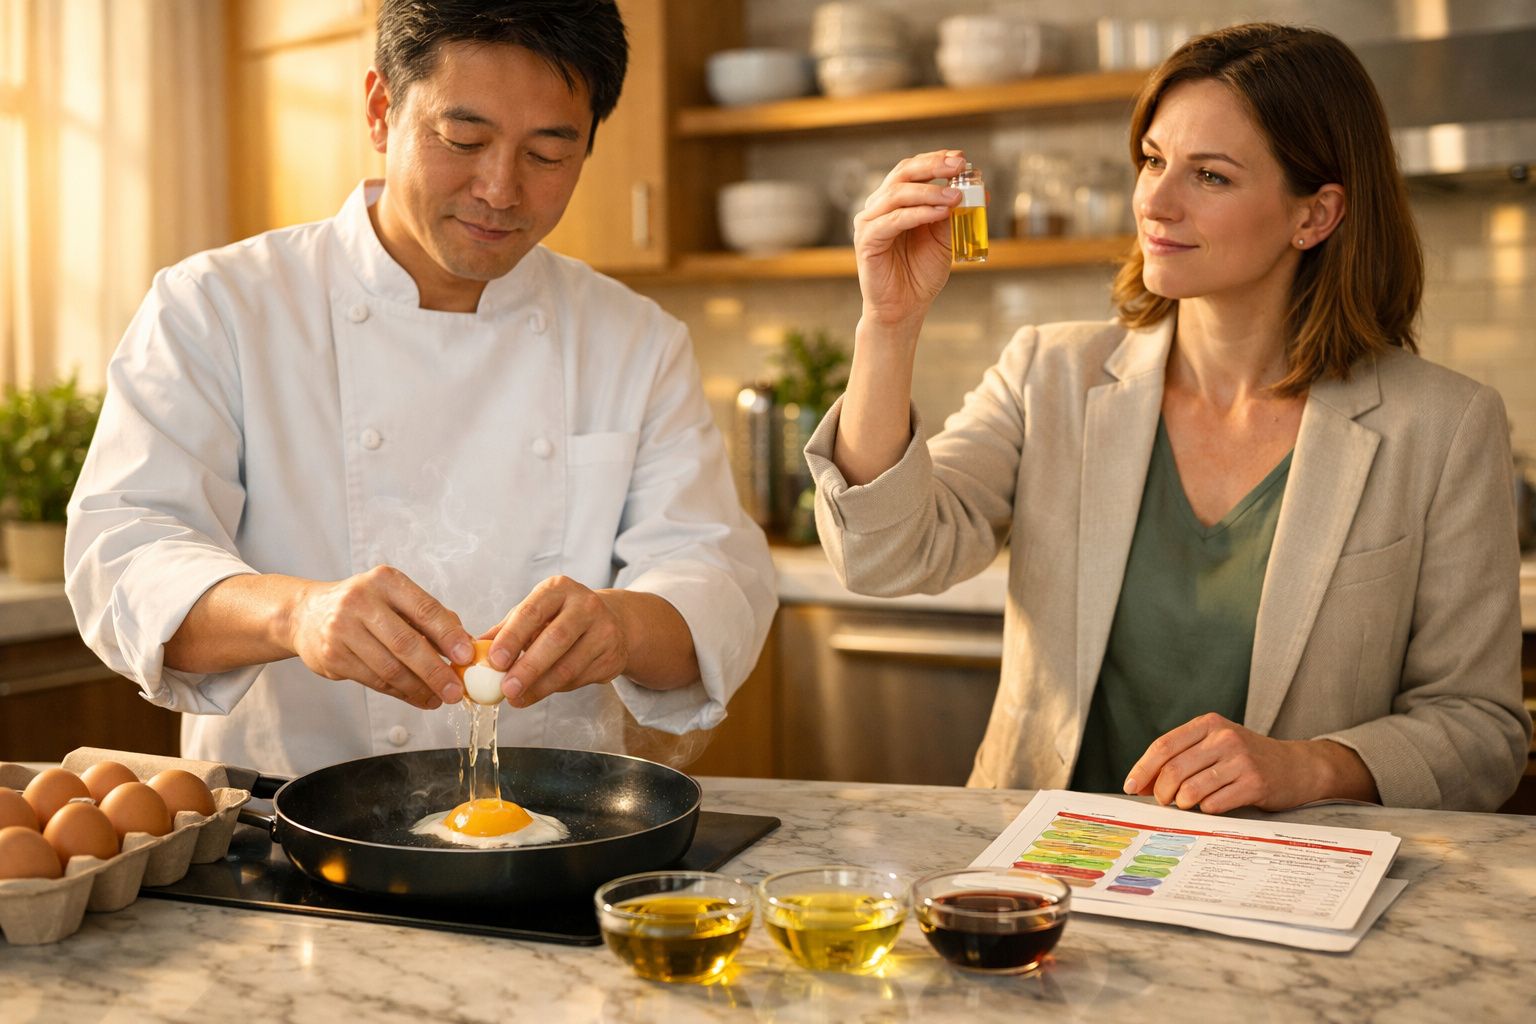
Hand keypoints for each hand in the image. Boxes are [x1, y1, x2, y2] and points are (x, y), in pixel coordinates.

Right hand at [286, 565, 474, 708]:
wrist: (308, 614)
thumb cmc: (365, 606)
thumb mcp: (396, 598)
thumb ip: (431, 618)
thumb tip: (467, 645)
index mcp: (386, 581)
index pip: (425, 609)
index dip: (449, 635)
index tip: (467, 657)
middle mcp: (361, 601)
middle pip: (406, 643)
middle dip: (435, 671)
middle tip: (456, 691)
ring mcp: (342, 629)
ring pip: (389, 668)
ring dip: (418, 688)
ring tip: (438, 698)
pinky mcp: (332, 656)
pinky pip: (373, 680)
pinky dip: (399, 692)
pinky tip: (416, 696)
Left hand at [483, 576, 629, 707]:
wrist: (611, 622)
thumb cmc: (561, 617)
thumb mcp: (535, 613)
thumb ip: (505, 630)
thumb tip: (472, 650)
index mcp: (558, 589)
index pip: (532, 612)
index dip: (512, 638)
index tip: (494, 661)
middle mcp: (586, 604)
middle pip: (555, 639)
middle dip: (528, 667)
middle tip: (506, 688)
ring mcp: (604, 630)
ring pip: (569, 665)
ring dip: (540, 686)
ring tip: (517, 697)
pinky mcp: (613, 656)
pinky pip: (580, 679)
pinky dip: (556, 689)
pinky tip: (541, 691)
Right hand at [854, 150, 966, 327]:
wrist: (904, 308)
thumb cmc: (920, 274)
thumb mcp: (943, 238)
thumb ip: (952, 213)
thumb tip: (977, 190)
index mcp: (895, 202)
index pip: (912, 170)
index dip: (935, 159)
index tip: (960, 158)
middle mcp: (879, 207)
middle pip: (903, 174)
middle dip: (932, 166)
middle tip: (958, 166)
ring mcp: (869, 222)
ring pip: (898, 194)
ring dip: (930, 192)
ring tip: (955, 196)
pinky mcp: (867, 240)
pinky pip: (894, 219)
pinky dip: (918, 213)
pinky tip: (939, 212)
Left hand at [1122, 713, 1374, 812]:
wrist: (1297, 767)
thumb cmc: (1247, 758)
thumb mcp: (1215, 744)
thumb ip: (1182, 756)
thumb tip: (1141, 783)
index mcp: (1208, 723)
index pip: (1163, 746)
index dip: (1143, 769)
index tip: (1130, 787)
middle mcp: (1224, 737)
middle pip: (1173, 769)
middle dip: (1160, 791)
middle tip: (1161, 802)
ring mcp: (1241, 759)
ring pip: (1191, 789)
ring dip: (1182, 803)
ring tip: (1186, 805)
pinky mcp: (1255, 783)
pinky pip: (1214, 803)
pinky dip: (1206, 809)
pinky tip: (1212, 805)